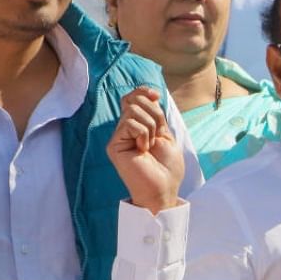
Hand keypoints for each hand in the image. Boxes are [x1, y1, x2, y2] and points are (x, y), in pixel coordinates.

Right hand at [106, 86, 184, 214]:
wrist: (164, 188)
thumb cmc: (167, 166)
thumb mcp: (165, 134)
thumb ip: (155, 115)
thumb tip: (151, 94)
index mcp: (137, 126)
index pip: (132, 98)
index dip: (143, 91)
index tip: (156, 96)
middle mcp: (125, 130)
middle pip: (133, 100)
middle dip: (153, 113)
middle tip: (158, 134)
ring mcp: (118, 137)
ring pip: (133, 110)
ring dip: (151, 127)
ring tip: (150, 145)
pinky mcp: (113, 145)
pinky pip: (131, 123)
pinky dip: (144, 134)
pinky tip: (143, 150)